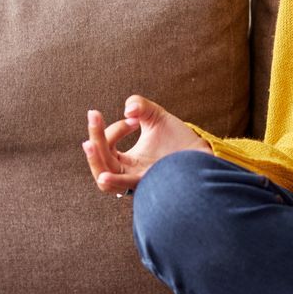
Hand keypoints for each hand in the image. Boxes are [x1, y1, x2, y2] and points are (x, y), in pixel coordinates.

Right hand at [81, 94, 212, 196]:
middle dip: (95, 138)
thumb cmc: (178, 139)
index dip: (110, 129)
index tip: (133, 118)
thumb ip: (140, 105)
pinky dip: (115, 182)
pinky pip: (129, 188)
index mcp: (126, 162)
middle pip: (100, 164)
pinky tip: (105, 176)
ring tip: (89, 143)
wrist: (203, 153)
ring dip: (96, 161)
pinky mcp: (153, 185)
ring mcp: (140, 181)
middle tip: (93, 114)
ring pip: (107, 181)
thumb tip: (128, 109)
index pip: (105, 149)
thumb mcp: (155, 116)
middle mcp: (129, 174)